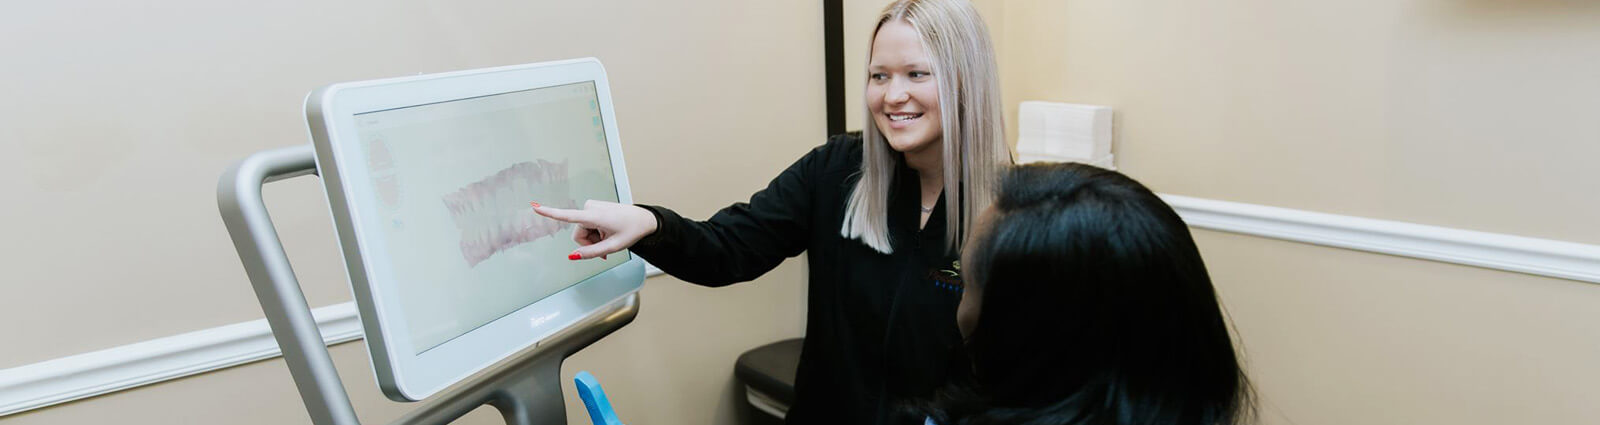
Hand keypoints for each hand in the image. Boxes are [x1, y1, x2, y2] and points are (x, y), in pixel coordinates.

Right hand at [531, 199, 657, 259]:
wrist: (644, 219)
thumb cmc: (631, 230)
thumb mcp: (612, 247)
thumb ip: (592, 253)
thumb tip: (572, 256)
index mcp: (594, 216)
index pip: (567, 215)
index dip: (549, 212)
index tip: (534, 206)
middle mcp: (590, 207)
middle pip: (578, 234)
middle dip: (588, 244)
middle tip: (606, 248)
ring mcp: (591, 206)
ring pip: (582, 231)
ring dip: (593, 239)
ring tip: (608, 238)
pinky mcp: (592, 207)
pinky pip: (587, 225)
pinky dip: (595, 233)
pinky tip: (607, 233)